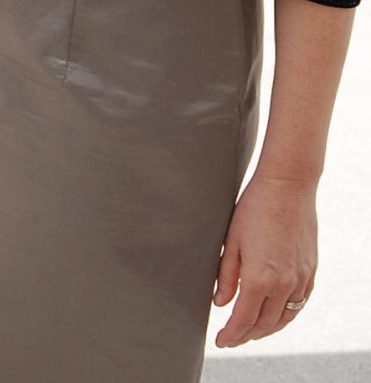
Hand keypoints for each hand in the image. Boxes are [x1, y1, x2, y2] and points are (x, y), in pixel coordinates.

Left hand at [213, 175, 318, 346]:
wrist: (287, 188)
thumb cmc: (253, 210)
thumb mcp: (231, 241)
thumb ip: (225, 276)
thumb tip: (220, 303)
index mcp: (260, 278)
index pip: (244, 319)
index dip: (232, 334)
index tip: (221, 342)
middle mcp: (284, 284)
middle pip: (265, 323)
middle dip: (247, 335)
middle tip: (233, 339)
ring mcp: (301, 279)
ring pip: (285, 317)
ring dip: (267, 329)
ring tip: (251, 332)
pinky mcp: (310, 271)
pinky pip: (300, 304)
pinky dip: (286, 316)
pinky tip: (276, 316)